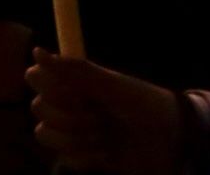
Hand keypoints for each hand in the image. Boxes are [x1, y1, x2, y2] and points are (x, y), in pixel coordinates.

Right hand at [26, 50, 183, 172]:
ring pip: (45, 134)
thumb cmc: (145, 105)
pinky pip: (64, 158)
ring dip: (76, 138)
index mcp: (74, 82)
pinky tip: (105, 154)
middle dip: (70, 117)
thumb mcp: (113, 85)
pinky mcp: (82, 155)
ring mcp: (74, 130)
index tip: (77, 95)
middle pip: (38, 108)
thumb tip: (37, 52)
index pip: (36, 78)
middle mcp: (69, 104)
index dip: (49, 88)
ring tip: (104, 137)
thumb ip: (75, 70)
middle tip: (99, 117)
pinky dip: (84, 158)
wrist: (173, 142)